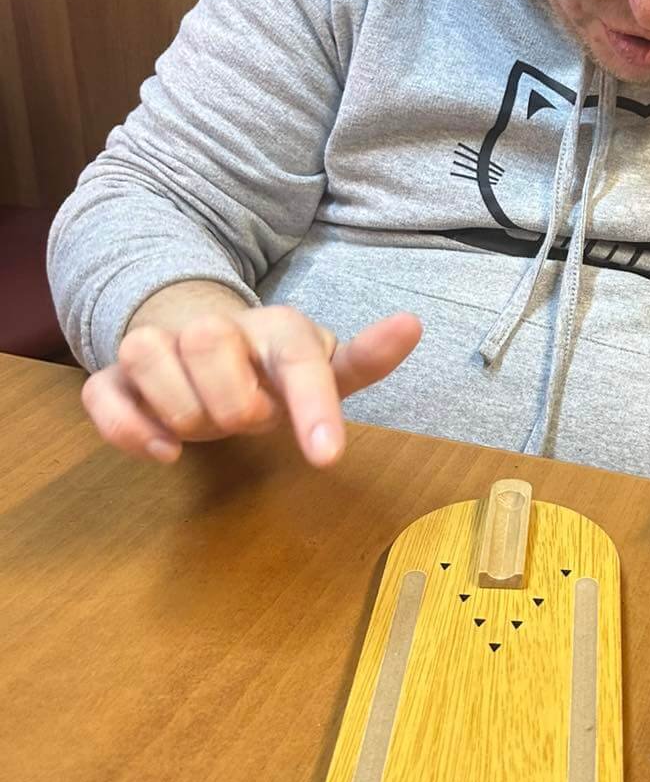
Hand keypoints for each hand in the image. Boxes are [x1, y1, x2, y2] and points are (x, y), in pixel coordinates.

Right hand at [82, 301, 421, 467]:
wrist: (204, 350)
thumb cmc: (271, 373)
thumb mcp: (321, 369)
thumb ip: (365, 359)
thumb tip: (414, 323)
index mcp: (276, 329)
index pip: (298, 357)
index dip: (312, 407)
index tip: (328, 458)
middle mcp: (214, 327)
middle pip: (207, 343)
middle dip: (232, 402)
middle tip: (248, 419)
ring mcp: (160, 347)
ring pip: (147, 354)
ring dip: (181, 408)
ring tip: (205, 425)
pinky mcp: (118, 378)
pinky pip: (103, 394)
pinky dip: (128, 428)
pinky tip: (165, 453)